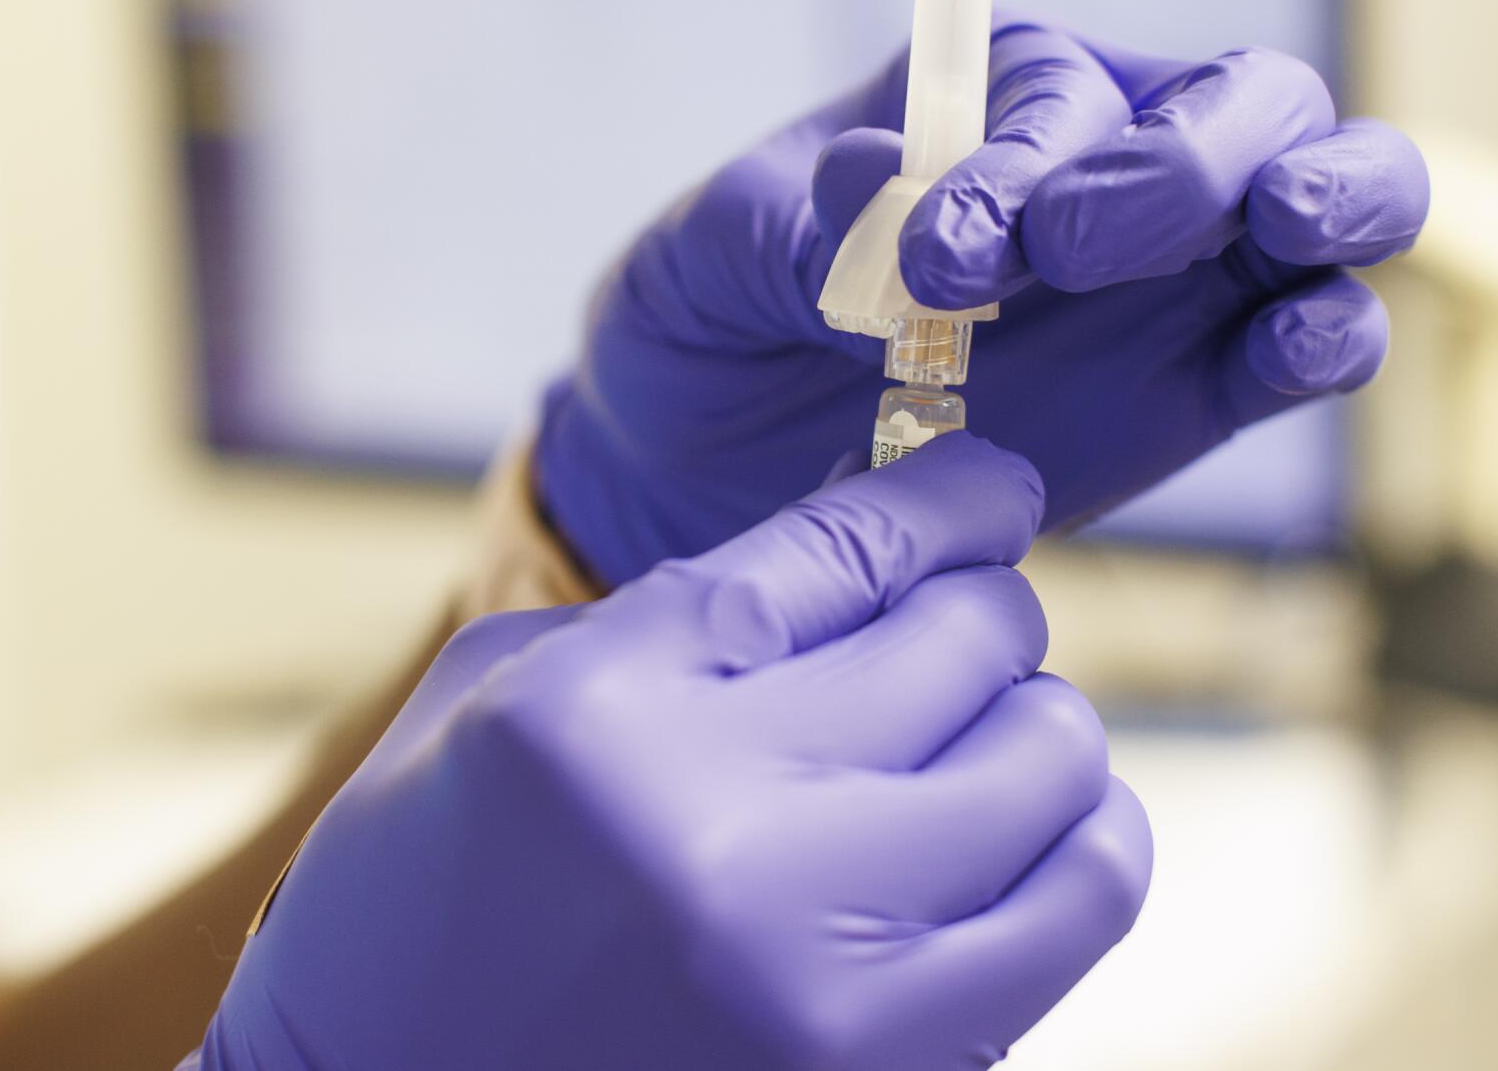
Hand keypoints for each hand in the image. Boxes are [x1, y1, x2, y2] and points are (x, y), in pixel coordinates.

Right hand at [193, 436, 1150, 1069]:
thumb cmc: (417, 903)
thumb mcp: (501, 703)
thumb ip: (689, 610)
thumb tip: (885, 538)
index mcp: (598, 715)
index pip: (848, 548)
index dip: (952, 497)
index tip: (994, 486)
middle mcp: (720, 836)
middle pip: (972, 644)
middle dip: (976, 616)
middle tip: (943, 636)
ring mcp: (818, 975)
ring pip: (1056, 766)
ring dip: (1032, 730)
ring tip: (975, 746)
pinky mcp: (885, 1068)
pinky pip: (1079, 906)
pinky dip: (1074, 844)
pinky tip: (1006, 839)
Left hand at [537, 20, 1427, 585]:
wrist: (711, 469)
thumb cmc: (715, 320)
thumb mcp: (719, 250)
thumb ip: (803, 218)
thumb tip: (892, 186)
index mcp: (990, 96)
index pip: (1065, 88)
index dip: (1024, 161)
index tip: (937, 259)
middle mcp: (1106, 164)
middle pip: (1243, 101)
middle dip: (1188, 159)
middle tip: (1084, 248)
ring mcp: (1172, 282)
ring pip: (1325, 201)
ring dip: (1335, 200)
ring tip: (1293, 228)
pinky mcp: (1198, 394)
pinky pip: (1302, 346)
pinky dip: (1324, 337)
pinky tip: (1290, 351)